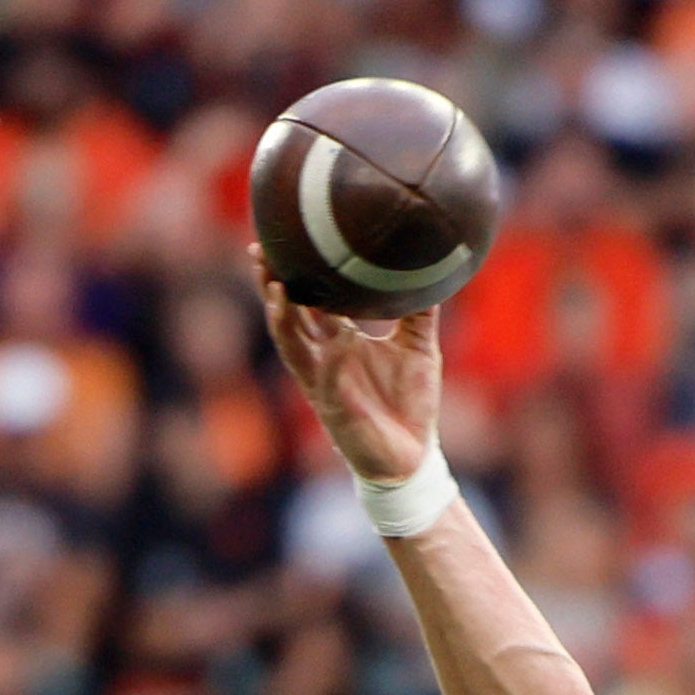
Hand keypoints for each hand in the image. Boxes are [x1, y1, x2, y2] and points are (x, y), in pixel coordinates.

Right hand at [255, 253, 441, 486]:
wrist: (413, 456)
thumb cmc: (410, 402)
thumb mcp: (418, 348)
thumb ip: (420, 312)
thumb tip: (433, 270)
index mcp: (339, 340)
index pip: (307, 300)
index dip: (292, 272)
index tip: (279, 238)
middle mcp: (323, 358)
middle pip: (287, 316)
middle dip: (271, 286)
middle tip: (260, 253)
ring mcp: (325, 384)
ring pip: (293, 347)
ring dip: (283, 320)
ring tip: (277, 289)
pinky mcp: (338, 410)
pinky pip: (331, 382)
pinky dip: (333, 363)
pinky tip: (336, 341)